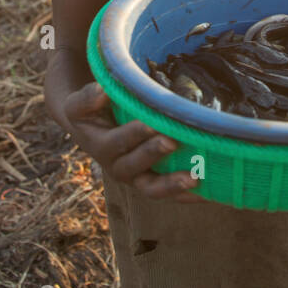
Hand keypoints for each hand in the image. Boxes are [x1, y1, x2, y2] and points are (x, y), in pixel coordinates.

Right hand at [60, 82, 201, 201]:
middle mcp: (118, 167)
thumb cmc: (91, 112)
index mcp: (101, 147)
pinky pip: (170, 194)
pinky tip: (207, 193)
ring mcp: (136, 178)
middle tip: (173, 141)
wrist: (93, 131)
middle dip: (154, 154)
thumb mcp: (80, 104)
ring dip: (172, 185)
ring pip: (152, 188)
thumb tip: (102, 91)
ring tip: (194, 178)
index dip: (133, 135)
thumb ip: (87, 98)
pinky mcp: (152, 183)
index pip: (116, 143)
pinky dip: (187, 196)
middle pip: (135, 167)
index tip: (151, 123)